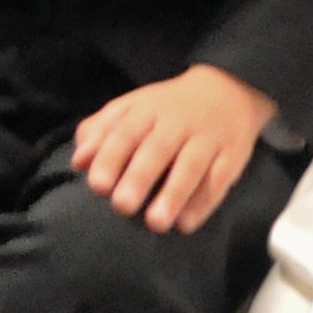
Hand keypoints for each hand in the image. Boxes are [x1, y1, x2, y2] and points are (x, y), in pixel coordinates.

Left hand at [72, 64, 277, 234]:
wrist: (229, 89)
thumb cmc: (166, 109)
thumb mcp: (132, 108)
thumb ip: (101, 132)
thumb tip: (79, 162)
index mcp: (148, 109)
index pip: (126, 131)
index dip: (111, 157)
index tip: (97, 185)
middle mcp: (179, 121)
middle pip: (158, 149)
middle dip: (140, 177)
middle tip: (122, 206)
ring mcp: (208, 138)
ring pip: (192, 165)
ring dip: (174, 194)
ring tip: (156, 223)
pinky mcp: (233, 155)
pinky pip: (220, 179)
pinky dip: (204, 202)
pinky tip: (186, 224)